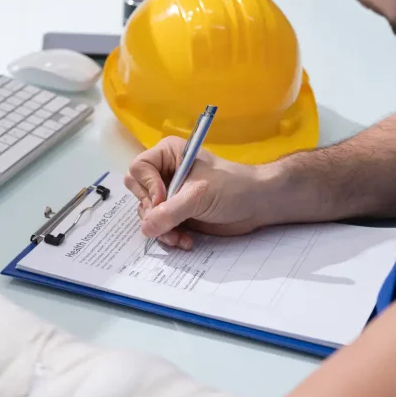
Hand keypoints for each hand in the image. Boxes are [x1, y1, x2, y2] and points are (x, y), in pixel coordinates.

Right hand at [124, 136, 275, 248]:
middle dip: (152, 212)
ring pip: (148, 214)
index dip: (147, 186)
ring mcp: (170, 194)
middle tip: (168, 221)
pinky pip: (160, 226)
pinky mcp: (177, 213)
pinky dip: (170, 235)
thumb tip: (145, 228)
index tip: (163, 199)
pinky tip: (186, 241)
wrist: (256, 204)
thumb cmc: (232, 187)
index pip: (139, 169)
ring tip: (180, 237)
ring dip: (162, 229)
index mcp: (168, 155)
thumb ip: (169, 212)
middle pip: (139, 193)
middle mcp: (165, 172)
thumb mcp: (198, 196)